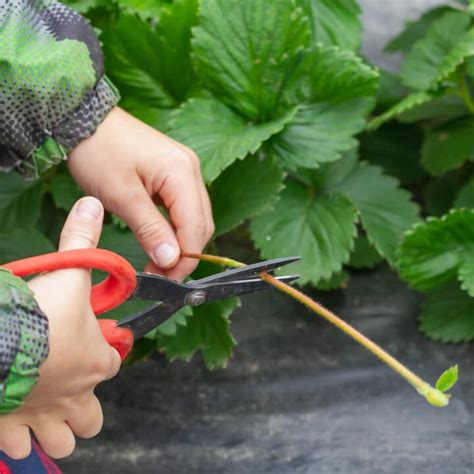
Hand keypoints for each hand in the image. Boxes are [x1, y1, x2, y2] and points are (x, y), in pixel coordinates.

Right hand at [0, 197, 120, 458]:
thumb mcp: (65, 273)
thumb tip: (94, 205)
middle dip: (84, 406)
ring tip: (43, 407)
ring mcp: (43, 418)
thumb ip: (81, 240)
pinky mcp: (10, 430)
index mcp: (95, 362)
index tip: (91, 339)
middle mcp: (75, 396)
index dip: (105, 349)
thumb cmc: (36, 315)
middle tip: (68, 383)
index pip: (113, 360)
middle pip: (91, 417)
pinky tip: (10, 421)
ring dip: (56, 429)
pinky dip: (18, 439)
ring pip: (64, 440)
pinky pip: (20, 448)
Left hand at [68, 107, 214, 280]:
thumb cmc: (98, 153)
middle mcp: (191, 170)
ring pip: (195, 218)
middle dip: (185, 254)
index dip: (185, 259)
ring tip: (158, 262)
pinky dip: (175, 228)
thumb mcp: (121, 196)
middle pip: (201, 224)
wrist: (84, 120)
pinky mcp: (175, 173)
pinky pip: (184, 208)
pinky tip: (160, 240)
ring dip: (180, 243)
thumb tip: (171, 260)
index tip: (165, 280)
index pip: (196, 227)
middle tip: (160, 275)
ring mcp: (185, 170)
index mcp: (182, 173)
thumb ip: (150, 229)